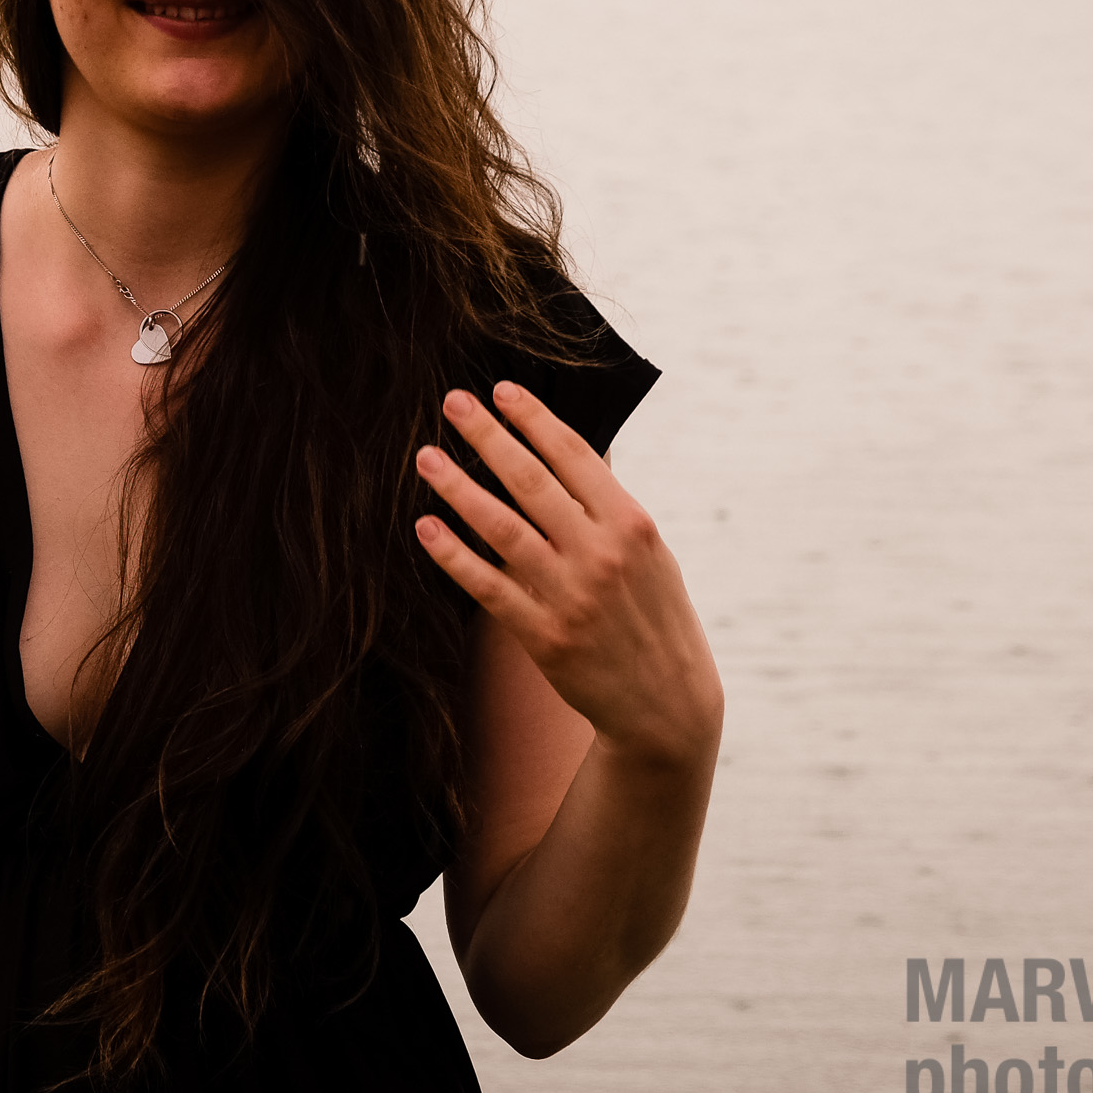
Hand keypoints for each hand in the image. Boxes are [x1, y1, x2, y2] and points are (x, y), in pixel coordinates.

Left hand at [412, 382, 721, 771]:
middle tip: (451, 403)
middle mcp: (601, 554)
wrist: (666, 703)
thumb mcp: (650, 553)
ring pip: (502, 528)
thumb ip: (609, 505)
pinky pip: (488, 587)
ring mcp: (571, 595)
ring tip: (425, 459)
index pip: (576, 456)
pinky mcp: (544, 635)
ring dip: (458, 489)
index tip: (502, 390)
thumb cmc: (654, 615)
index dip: (535, 420)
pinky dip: (454, 555)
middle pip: (532, 482)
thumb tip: (575, 448)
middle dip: (488, 437)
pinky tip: (427, 527)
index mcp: (631, 524)